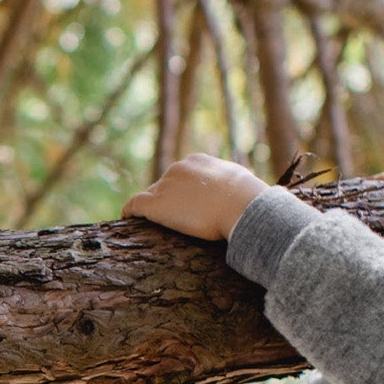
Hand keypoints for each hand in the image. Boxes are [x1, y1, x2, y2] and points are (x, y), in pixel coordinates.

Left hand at [121, 154, 268, 240]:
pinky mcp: (156, 204)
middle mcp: (178, 168)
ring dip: (148, 209)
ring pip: (150, 196)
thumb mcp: (244, 183)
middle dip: (164, 200)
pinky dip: (129, 212)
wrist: (242, 206)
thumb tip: (257, 193)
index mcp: (198, 161)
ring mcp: (165, 186)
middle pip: (163, 185)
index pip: (180, 175)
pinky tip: (126, 219)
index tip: (181, 205)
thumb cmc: (248, 199)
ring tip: (144, 223)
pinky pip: (134, 205)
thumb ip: (238, 185)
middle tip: (167, 220)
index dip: (179, 192)